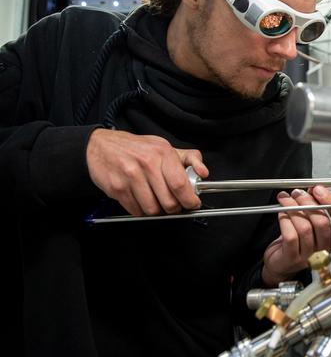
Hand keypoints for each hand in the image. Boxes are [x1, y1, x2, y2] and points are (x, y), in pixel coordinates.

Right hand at [86, 128, 208, 215]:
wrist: (101, 146)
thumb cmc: (137, 148)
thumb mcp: (165, 147)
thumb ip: (189, 158)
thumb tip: (204, 173)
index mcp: (162, 153)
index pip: (180, 184)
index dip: (189, 199)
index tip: (192, 204)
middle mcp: (147, 163)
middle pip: (168, 201)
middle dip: (174, 208)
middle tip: (174, 204)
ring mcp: (130, 176)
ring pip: (152, 209)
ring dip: (157, 211)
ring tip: (156, 200)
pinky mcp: (117, 188)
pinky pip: (136, 210)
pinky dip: (141, 210)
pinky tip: (141, 199)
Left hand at [261, 185, 330, 285]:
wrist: (281, 262)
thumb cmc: (297, 241)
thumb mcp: (310, 222)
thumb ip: (314, 206)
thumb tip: (313, 189)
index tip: (319, 190)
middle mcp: (325, 247)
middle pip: (322, 222)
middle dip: (308, 202)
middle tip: (298, 193)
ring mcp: (310, 255)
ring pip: (305, 228)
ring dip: (293, 208)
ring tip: (286, 200)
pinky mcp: (293, 257)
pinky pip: (291, 236)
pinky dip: (285, 220)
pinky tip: (281, 213)